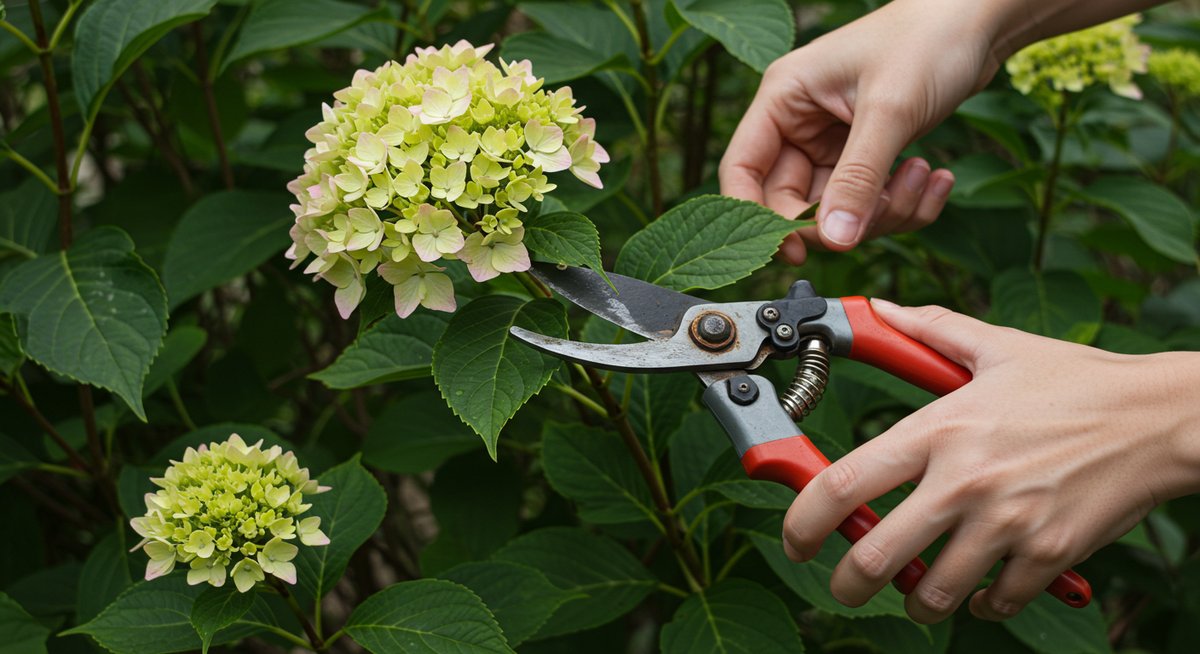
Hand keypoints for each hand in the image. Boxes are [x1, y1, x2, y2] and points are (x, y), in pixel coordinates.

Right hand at [719, 0, 1008, 263]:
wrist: (978, 22)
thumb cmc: (927, 40)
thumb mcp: (890, 110)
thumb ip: (858, 179)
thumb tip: (834, 240)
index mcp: (784, 98)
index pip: (742, 170)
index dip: (757, 217)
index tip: (792, 250)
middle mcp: (799, 122)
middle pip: (792, 202)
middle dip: (843, 216)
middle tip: (885, 208)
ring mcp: (831, 141)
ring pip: (836, 209)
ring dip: (885, 209)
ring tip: (923, 174)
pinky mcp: (864, 154)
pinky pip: (869, 202)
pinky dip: (904, 203)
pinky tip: (934, 176)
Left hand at [782, 300, 1199, 622]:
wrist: (1162, 418)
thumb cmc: (1079, 382)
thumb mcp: (998, 347)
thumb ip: (930, 330)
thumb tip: (880, 309)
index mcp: (941, 429)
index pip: (847, 482)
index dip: (803, 519)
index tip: (795, 538)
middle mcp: (965, 480)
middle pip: (876, 555)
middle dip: (846, 582)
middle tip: (844, 585)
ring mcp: (1008, 523)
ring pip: (933, 591)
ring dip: (914, 600)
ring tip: (913, 591)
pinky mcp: (1048, 555)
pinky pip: (994, 602)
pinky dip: (979, 604)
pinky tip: (978, 588)